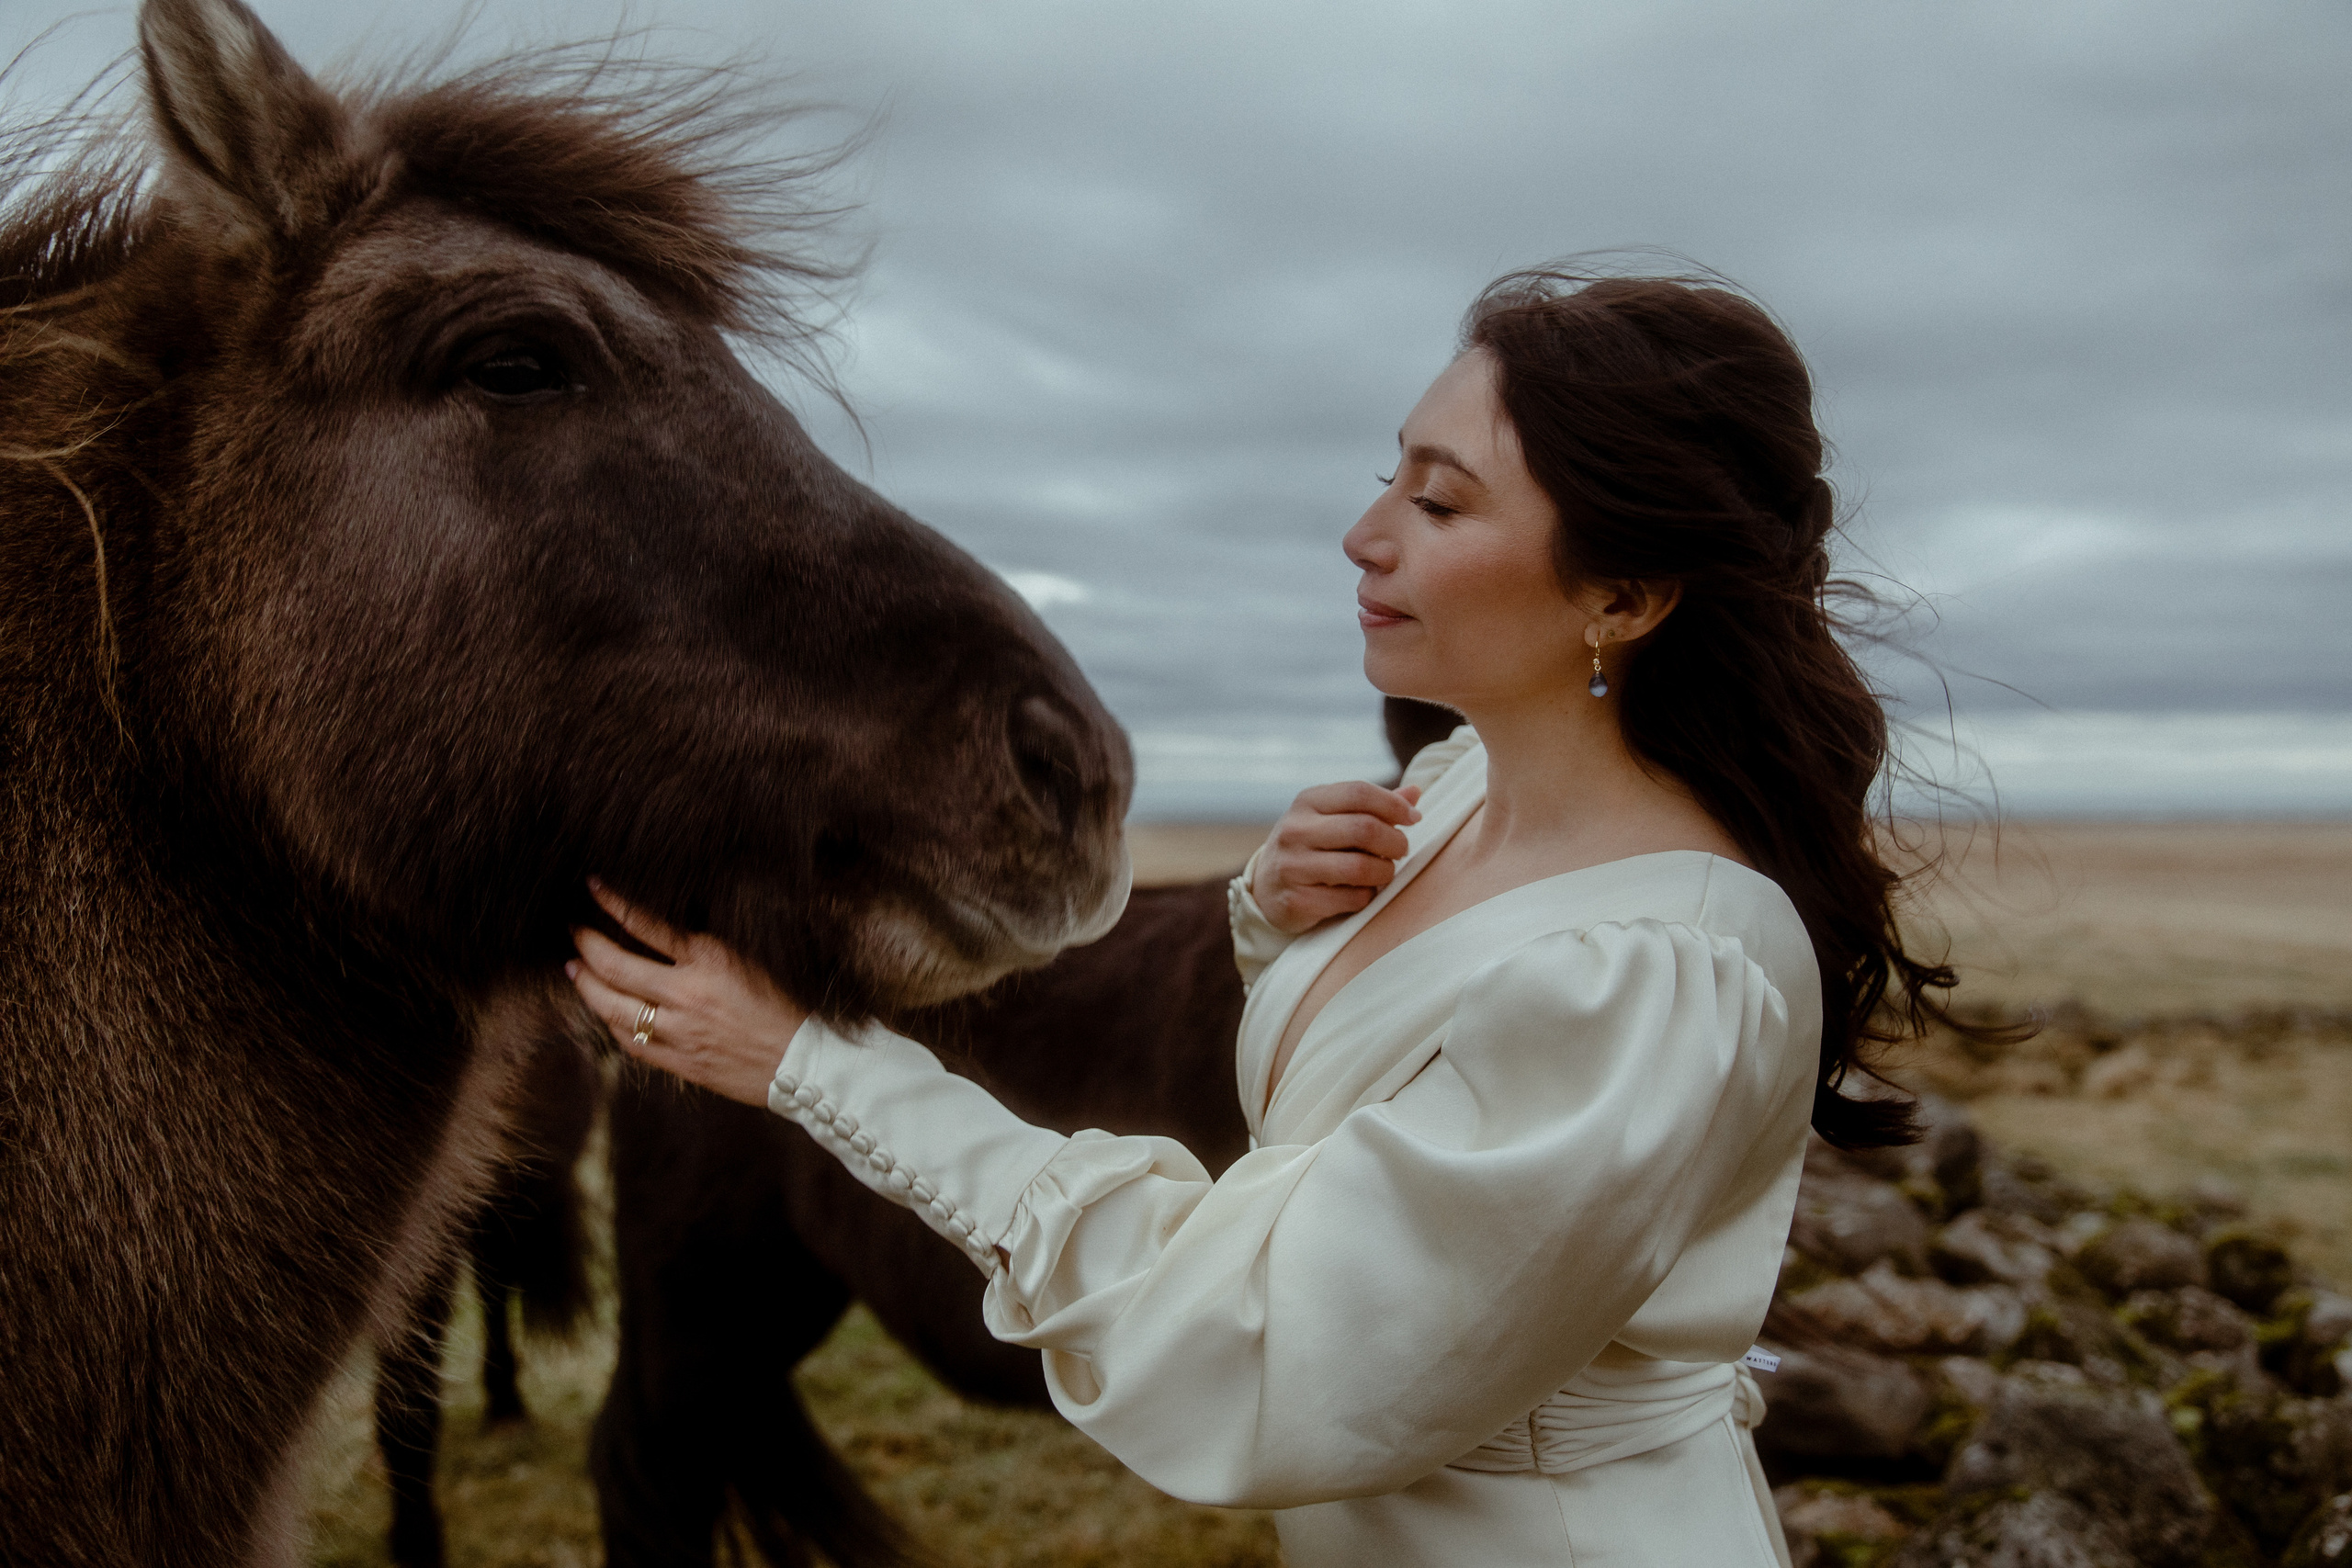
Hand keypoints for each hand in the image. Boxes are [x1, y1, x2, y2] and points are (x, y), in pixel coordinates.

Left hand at [566, 879, 808, 1106]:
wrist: (803, 1062)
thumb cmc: (783, 1006)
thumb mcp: (748, 959)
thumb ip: (704, 947)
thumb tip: (662, 927)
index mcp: (710, 960)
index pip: (647, 924)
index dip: (613, 903)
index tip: (593, 886)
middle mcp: (687, 995)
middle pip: (616, 966)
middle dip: (586, 943)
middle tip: (574, 929)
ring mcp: (679, 1032)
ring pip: (612, 1006)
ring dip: (586, 984)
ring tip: (575, 968)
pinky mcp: (678, 1062)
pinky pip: (629, 1041)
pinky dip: (608, 1021)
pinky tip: (602, 1009)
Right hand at [1247, 781, 1422, 934]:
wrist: (1267, 888)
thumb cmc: (1312, 846)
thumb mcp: (1333, 818)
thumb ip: (1372, 807)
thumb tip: (1415, 793)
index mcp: (1307, 802)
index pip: (1359, 793)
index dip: (1394, 805)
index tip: (1413, 819)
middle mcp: (1295, 830)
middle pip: (1363, 829)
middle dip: (1395, 841)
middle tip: (1401, 850)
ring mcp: (1292, 866)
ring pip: (1360, 867)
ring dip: (1384, 872)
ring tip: (1383, 872)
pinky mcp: (1297, 900)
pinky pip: (1351, 899)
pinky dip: (1367, 896)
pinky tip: (1361, 892)